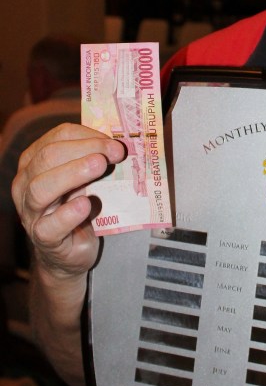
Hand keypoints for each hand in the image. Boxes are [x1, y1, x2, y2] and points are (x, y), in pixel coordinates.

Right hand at [11, 122, 124, 276]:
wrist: (71, 250)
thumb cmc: (79, 206)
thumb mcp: (86, 180)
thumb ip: (95, 161)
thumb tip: (120, 146)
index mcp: (35, 161)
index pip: (58, 137)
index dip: (88, 136)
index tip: (115, 142)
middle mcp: (25, 183)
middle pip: (47, 157)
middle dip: (85, 150)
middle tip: (115, 152)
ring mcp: (31, 212)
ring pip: (40, 187)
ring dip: (73, 173)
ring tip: (100, 167)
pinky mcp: (43, 238)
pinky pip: (50, 225)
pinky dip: (68, 214)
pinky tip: (86, 205)